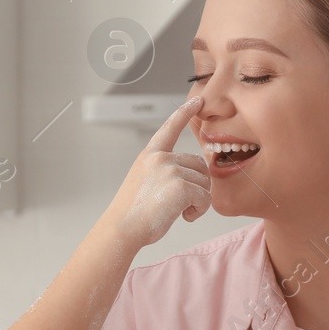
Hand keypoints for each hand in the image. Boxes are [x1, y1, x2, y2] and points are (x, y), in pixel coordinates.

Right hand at [104, 96, 211, 249]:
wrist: (123, 229)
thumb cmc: (135, 212)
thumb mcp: (145, 181)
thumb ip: (165, 170)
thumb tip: (197, 173)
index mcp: (150, 154)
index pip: (170, 128)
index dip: (185, 113)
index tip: (199, 100)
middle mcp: (160, 157)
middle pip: (199, 165)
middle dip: (197, 186)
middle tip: (178, 203)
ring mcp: (170, 170)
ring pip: (204, 184)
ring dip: (197, 201)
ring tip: (176, 210)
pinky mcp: (180, 186)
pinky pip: (206, 198)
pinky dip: (199, 211)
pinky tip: (183, 216)